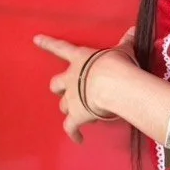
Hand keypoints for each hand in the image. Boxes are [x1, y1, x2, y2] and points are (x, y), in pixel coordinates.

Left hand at [33, 28, 138, 144]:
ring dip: (69, 109)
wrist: (112, 84)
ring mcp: (72, 98)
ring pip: (63, 106)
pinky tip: (78, 139)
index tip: (36, 39)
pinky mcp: (76, 115)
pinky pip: (71, 127)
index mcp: (80, 58)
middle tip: (66, 91)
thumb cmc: (116, 64)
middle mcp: (71, 78)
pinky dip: (73, 133)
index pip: (60, 48)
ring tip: (80, 114)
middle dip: (59, 88)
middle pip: (56, 84)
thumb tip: (133, 30)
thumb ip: (125, 42)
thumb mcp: (122, 50)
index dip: (48, 44)